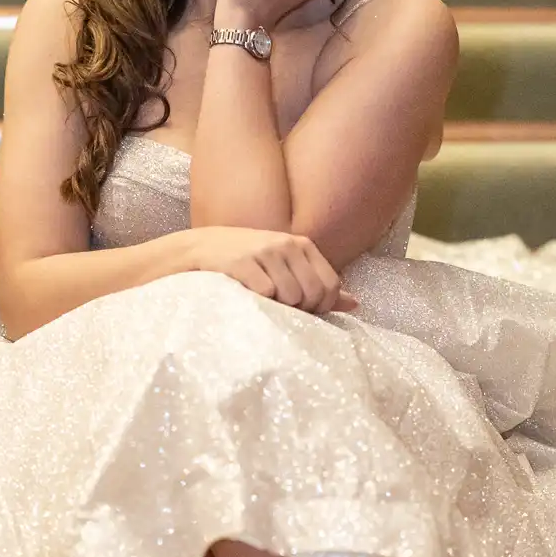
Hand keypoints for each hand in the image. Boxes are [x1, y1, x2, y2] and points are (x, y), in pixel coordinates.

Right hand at [188, 226, 356, 314]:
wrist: (200, 249)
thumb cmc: (249, 263)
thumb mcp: (286, 266)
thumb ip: (318, 283)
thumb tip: (355, 303)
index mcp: (302, 244)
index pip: (330, 285)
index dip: (321, 307)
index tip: (303, 311)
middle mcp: (286, 244)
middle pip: (313, 293)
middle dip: (300, 310)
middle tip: (281, 309)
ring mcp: (263, 252)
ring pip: (290, 297)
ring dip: (277, 308)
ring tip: (262, 300)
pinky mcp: (241, 262)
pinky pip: (265, 294)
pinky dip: (258, 302)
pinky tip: (246, 295)